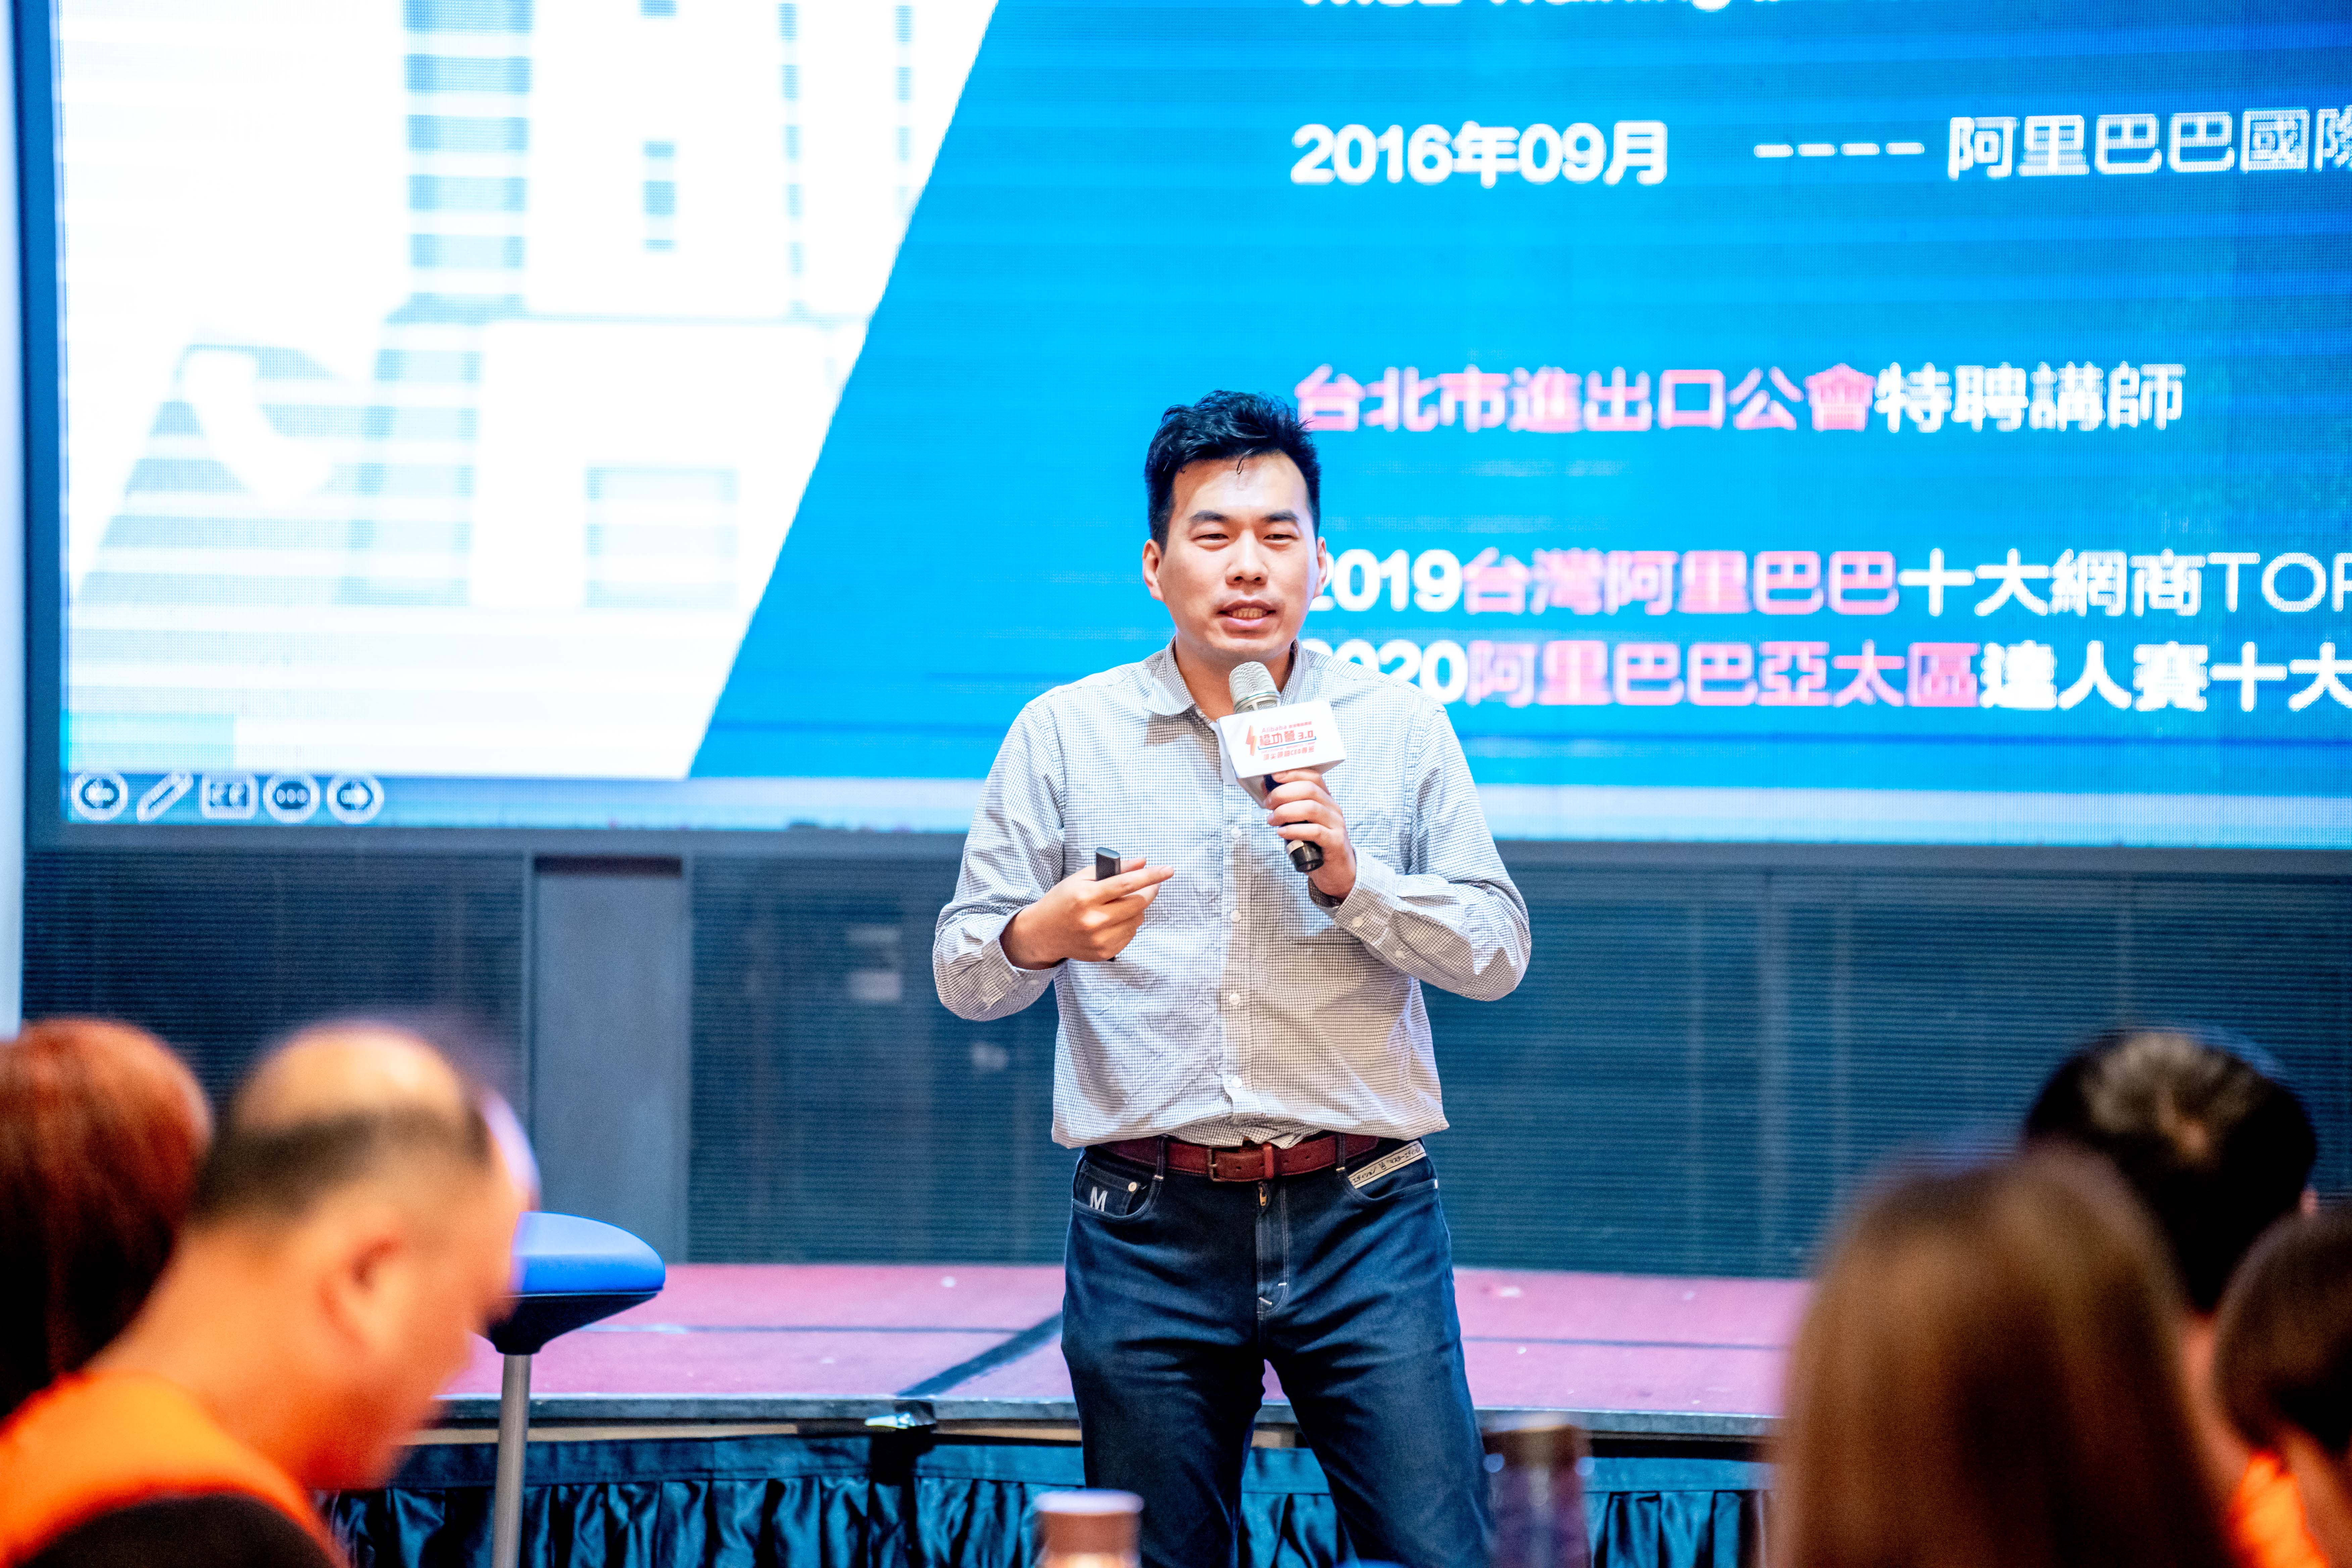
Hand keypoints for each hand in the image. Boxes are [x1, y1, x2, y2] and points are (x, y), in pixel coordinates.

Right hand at [1001, 858, 1173, 968]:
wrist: (1043, 933)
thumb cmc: (1063, 900)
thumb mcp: (1081, 878)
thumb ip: (1113, 869)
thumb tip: (1142, 862)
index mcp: (1086, 896)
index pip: (1126, 884)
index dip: (1151, 876)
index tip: (1169, 870)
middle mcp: (1093, 920)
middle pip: (1137, 904)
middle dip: (1149, 891)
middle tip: (1151, 884)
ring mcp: (1099, 939)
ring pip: (1137, 920)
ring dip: (1137, 908)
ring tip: (1122, 903)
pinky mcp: (1104, 952)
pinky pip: (1130, 934)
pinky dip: (1129, 924)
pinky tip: (1114, 919)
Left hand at [1265, 769, 1355, 902]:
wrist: (1337, 872)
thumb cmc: (1316, 846)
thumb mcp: (1303, 823)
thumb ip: (1289, 808)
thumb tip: (1267, 792)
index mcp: (1326, 800)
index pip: (1313, 778)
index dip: (1293, 774)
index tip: (1274, 776)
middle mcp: (1333, 809)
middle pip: (1309, 790)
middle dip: (1283, 794)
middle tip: (1268, 804)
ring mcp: (1336, 825)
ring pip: (1311, 808)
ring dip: (1285, 812)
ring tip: (1271, 820)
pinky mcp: (1335, 842)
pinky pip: (1315, 831)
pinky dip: (1294, 830)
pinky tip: (1282, 833)